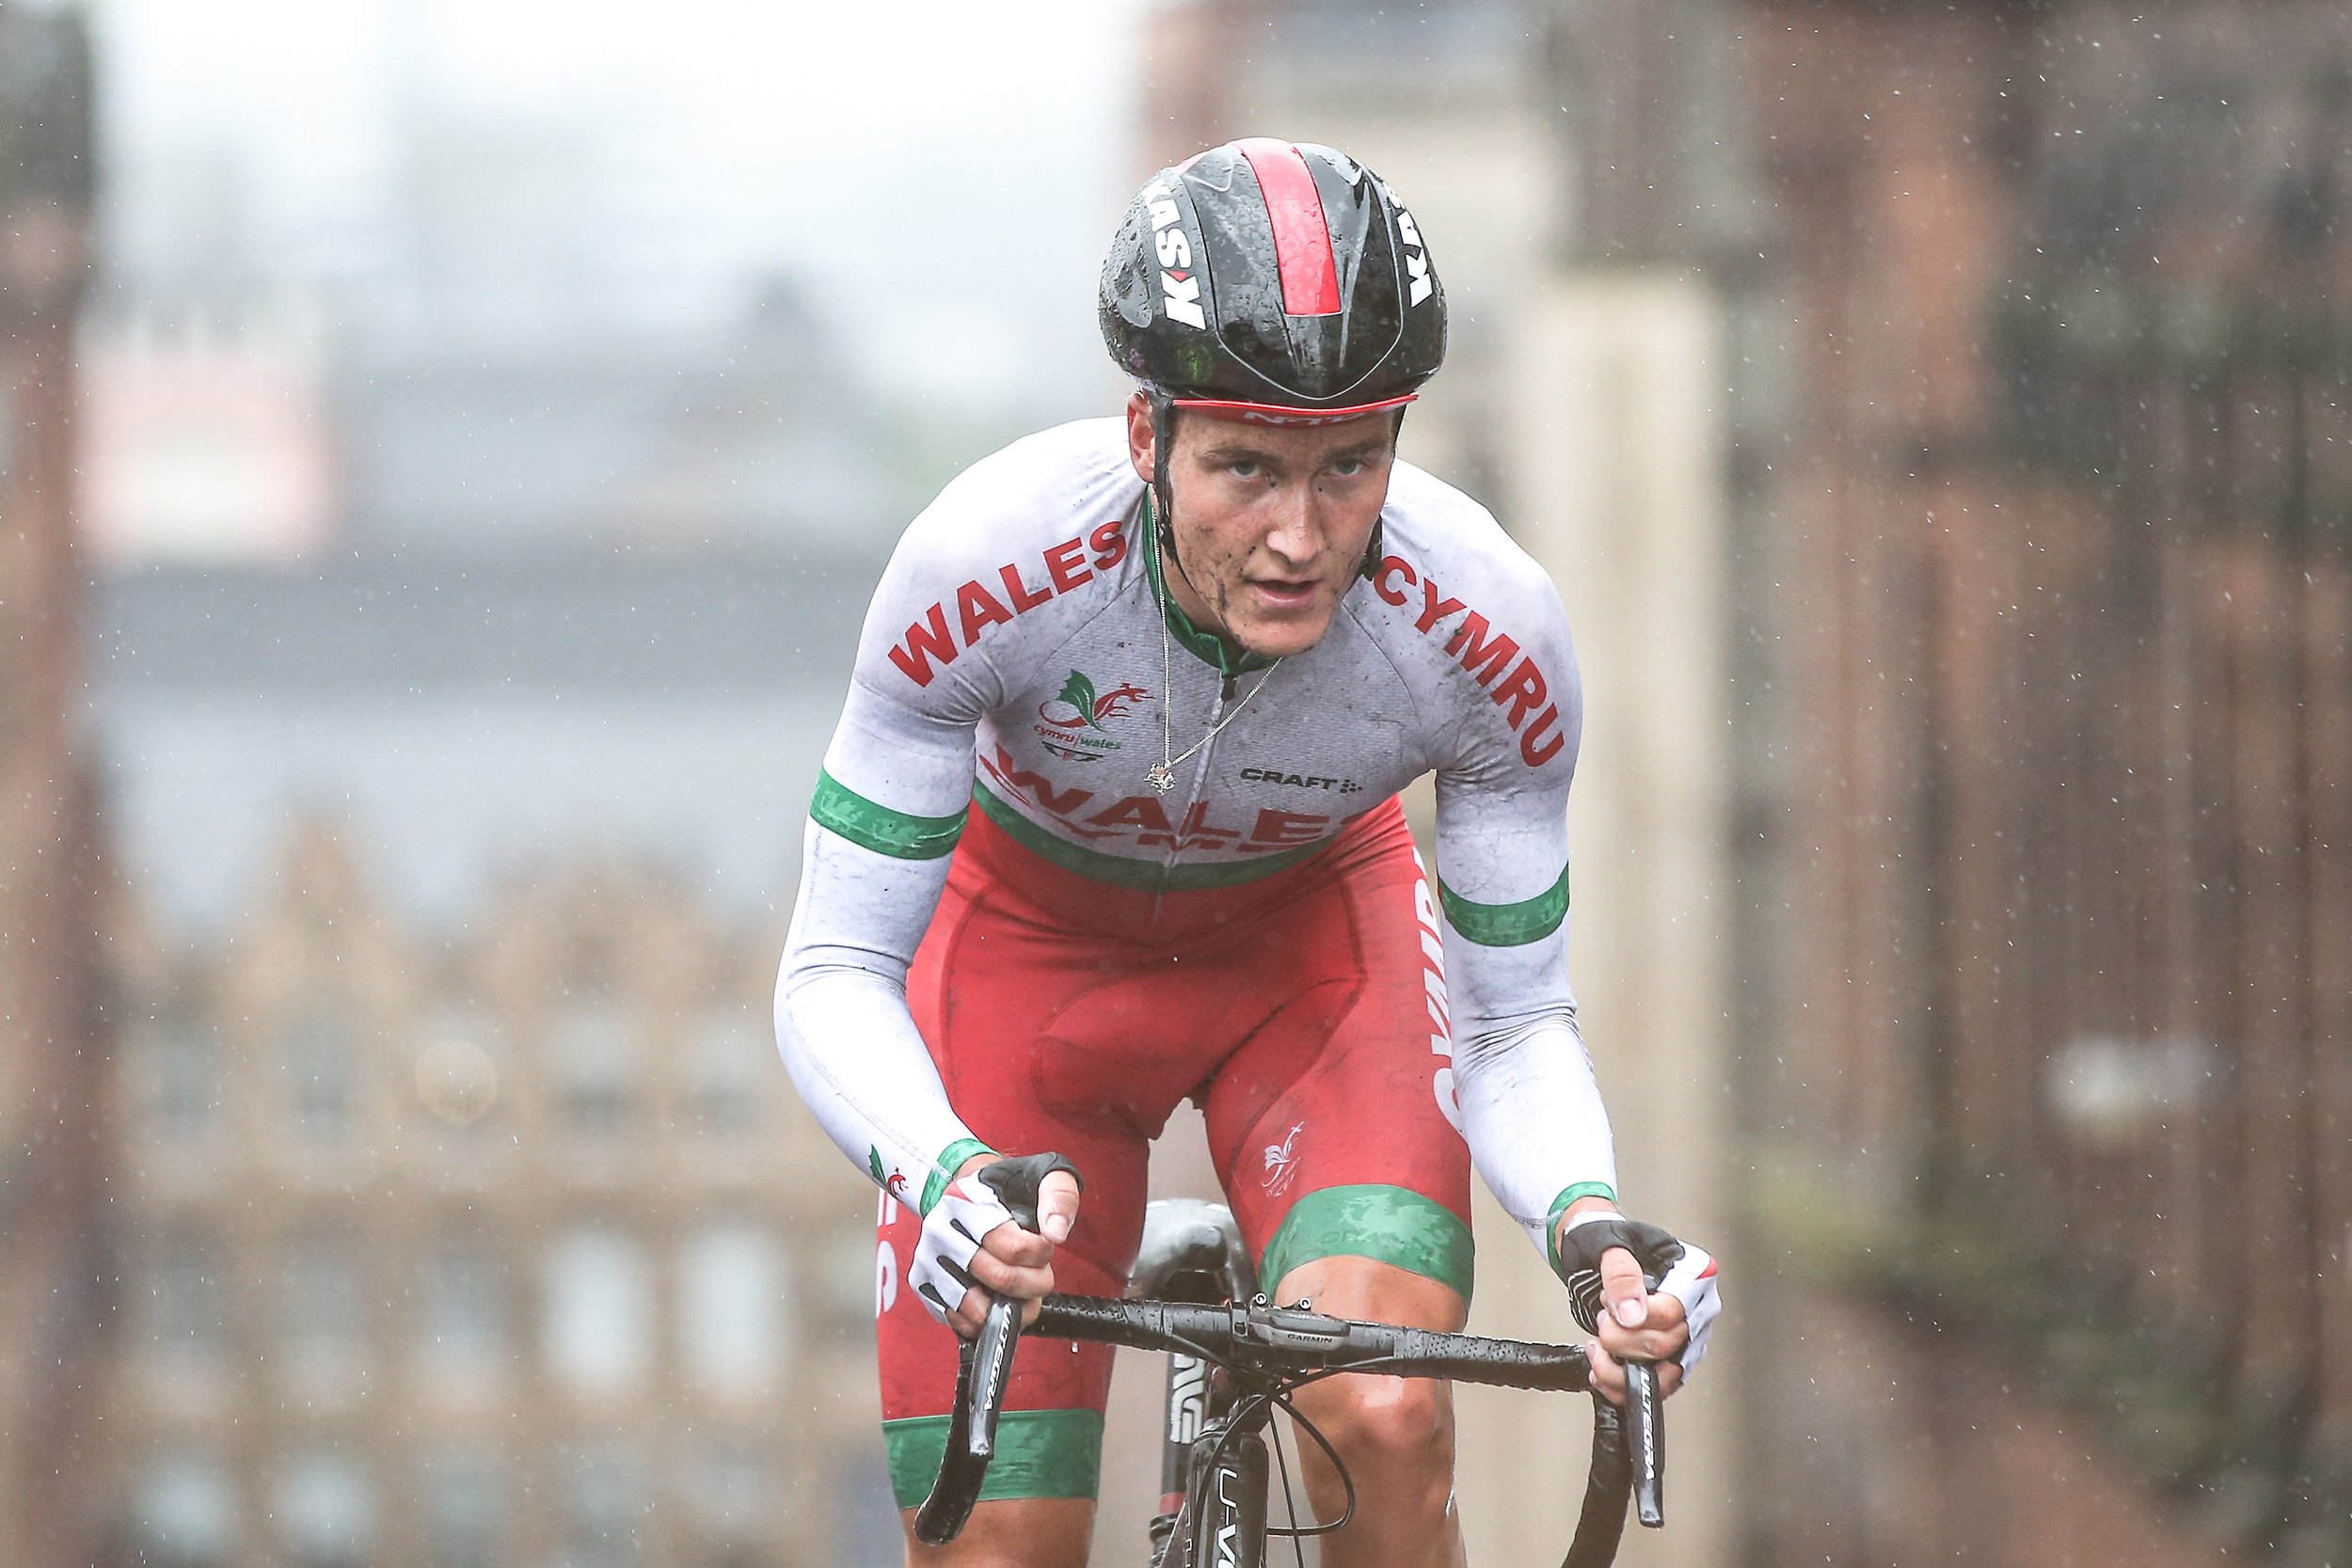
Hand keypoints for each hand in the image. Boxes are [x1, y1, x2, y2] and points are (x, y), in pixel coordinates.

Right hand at [911, 1152, 1083, 1337]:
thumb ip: (1058, 1198)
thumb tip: (1055, 1234)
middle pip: (999, 1279)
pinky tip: (997, 1299)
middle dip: (1031, 1283)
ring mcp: (929, 1259)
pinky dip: (985, 1320)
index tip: (1044, 1246)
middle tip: (1036, 1271)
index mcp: (967, 1202)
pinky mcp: (924, 1283)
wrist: (967, 1190)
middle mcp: (941, 1231)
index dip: (1040, 1255)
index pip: (1014, 1249)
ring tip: (1020, 1290)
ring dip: (1010, 1307)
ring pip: (977, 1308)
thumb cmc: (1007, 1188)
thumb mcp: (1042, 1176)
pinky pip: (959, 1321)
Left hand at [1553, 1201, 1720, 1405]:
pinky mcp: (1670, 1359)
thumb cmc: (1607, 1240)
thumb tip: (1633, 1314)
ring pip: (1662, 1376)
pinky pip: (1655, 1387)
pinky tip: (1600, 1370)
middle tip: (1601, 1319)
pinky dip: (1621, 1387)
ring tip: (1596, 1348)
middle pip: (1665, 1345)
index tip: (1608, 1305)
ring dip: (1618, 1370)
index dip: (1637, 1316)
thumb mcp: (1609, 1244)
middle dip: (1620, 1339)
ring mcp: (1685, 1337)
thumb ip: (1621, 1276)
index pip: (1674, 1312)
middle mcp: (1697, 1309)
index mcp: (1694, 1274)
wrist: (1595, 1252)